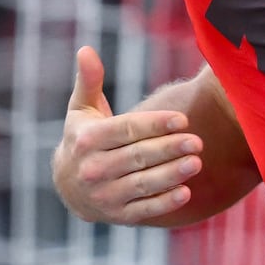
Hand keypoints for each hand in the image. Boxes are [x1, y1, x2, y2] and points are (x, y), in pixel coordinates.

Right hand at [51, 46, 202, 223]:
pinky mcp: (117, 215)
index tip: (183, 119)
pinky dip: (164, 203)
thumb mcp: (81, 109)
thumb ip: (89, 81)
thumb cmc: (83, 137)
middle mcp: (93, 169)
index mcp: (87, 140)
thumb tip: (86, 49)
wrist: (67, 187)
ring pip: (142, 183)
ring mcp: (104, 195)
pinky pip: (143, 209)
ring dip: (171, 174)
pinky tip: (186, 192)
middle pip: (137, 157)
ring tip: (196, 162)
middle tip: (197, 141)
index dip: (155, 125)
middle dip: (169, 148)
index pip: (126, 130)